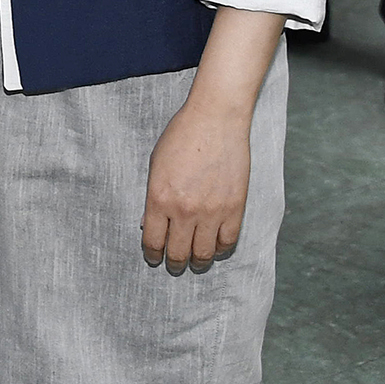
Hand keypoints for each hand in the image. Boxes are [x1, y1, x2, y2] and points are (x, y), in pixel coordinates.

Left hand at [142, 100, 251, 274]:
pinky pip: (227, 242)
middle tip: (174, 264)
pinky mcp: (234, 208)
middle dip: (173, 262)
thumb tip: (150, 224)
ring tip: (194, 261)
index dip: (152, 254)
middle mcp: (184, 210)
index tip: (154, 256)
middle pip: (178, 253)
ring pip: (203, 254)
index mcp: (159, 198)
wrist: (215, 119)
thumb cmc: (181, 137)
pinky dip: (219, 249)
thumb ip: (153, 197)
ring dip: (197, 261)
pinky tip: (214, 247)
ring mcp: (211, 211)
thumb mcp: (156, 165)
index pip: (153, 241)